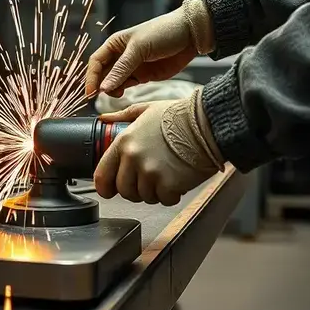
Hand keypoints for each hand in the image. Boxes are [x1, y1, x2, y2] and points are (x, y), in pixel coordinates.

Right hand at [85, 0, 213, 97]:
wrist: (191, 36)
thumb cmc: (163, 32)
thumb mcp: (139, 48)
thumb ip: (121, 69)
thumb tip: (103, 87)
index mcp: (115, 44)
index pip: (96, 62)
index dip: (91, 76)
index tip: (90, 91)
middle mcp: (121, 56)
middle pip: (103, 73)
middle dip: (99, 85)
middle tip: (99, 97)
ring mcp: (132, 67)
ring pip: (113, 82)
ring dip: (111, 90)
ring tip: (115, 94)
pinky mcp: (143, 76)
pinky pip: (127, 86)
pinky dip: (121, 91)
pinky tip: (121, 94)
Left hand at [93, 90, 223, 205]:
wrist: (208, 124)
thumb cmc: (179, 116)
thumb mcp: (146, 109)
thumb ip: (122, 116)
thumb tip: (104, 118)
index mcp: (124, 142)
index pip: (102, 175)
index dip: (105, 186)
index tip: (110, 190)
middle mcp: (133, 159)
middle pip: (124, 190)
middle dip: (134, 190)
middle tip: (147, 181)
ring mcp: (151, 173)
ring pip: (144, 197)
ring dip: (154, 192)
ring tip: (165, 177)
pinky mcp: (169, 184)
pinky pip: (164, 200)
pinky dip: (171, 195)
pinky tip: (177, 181)